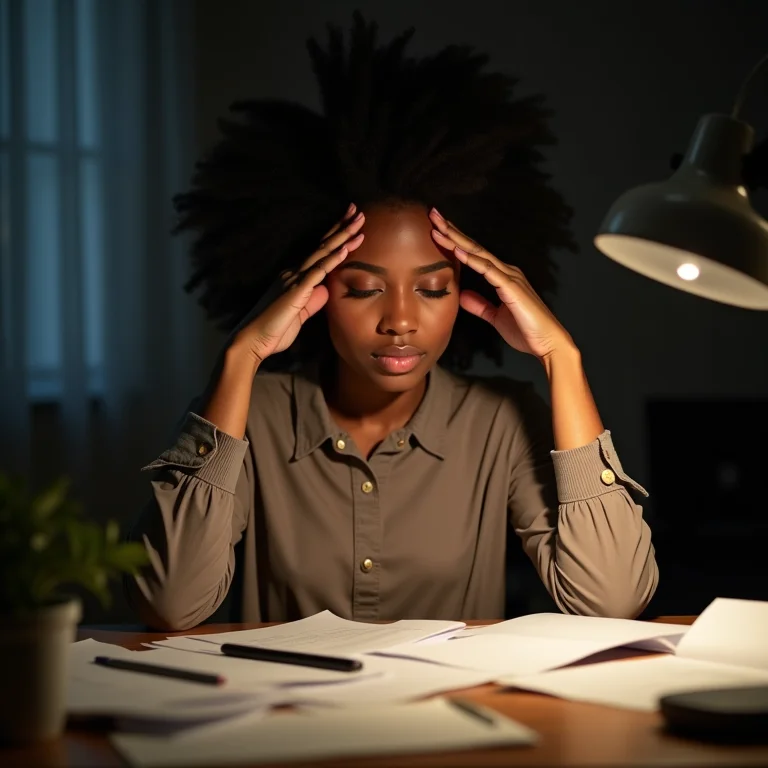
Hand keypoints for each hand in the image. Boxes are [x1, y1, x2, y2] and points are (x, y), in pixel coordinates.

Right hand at [233, 203, 364, 365]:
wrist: (252, 341)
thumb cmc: (273, 331)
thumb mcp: (300, 315)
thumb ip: (312, 302)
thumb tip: (325, 290)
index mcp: (295, 278)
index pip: (319, 253)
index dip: (336, 237)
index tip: (350, 224)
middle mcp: (294, 273)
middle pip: (323, 246)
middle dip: (342, 228)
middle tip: (358, 210)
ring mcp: (294, 279)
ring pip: (323, 253)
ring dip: (342, 237)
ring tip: (359, 221)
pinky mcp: (295, 291)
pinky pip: (317, 272)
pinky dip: (332, 260)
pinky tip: (344, 249)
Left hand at [429, 208, 573, 361]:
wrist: (547, 344)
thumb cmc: (526, 330)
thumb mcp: (495, 316)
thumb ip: (480, 305)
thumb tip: (461, 296)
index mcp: (502, 277)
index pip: (474, 254)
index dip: (455, 241)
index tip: (437, 230)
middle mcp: (506, 272)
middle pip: (474, 247)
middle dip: (452, 231)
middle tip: (433, 215)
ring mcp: (510, 278)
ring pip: (479, 254)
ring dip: (458, 240)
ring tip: (440, 227)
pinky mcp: (512, 288)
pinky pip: (489, 270)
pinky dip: (473, 259)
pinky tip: (458, 251)